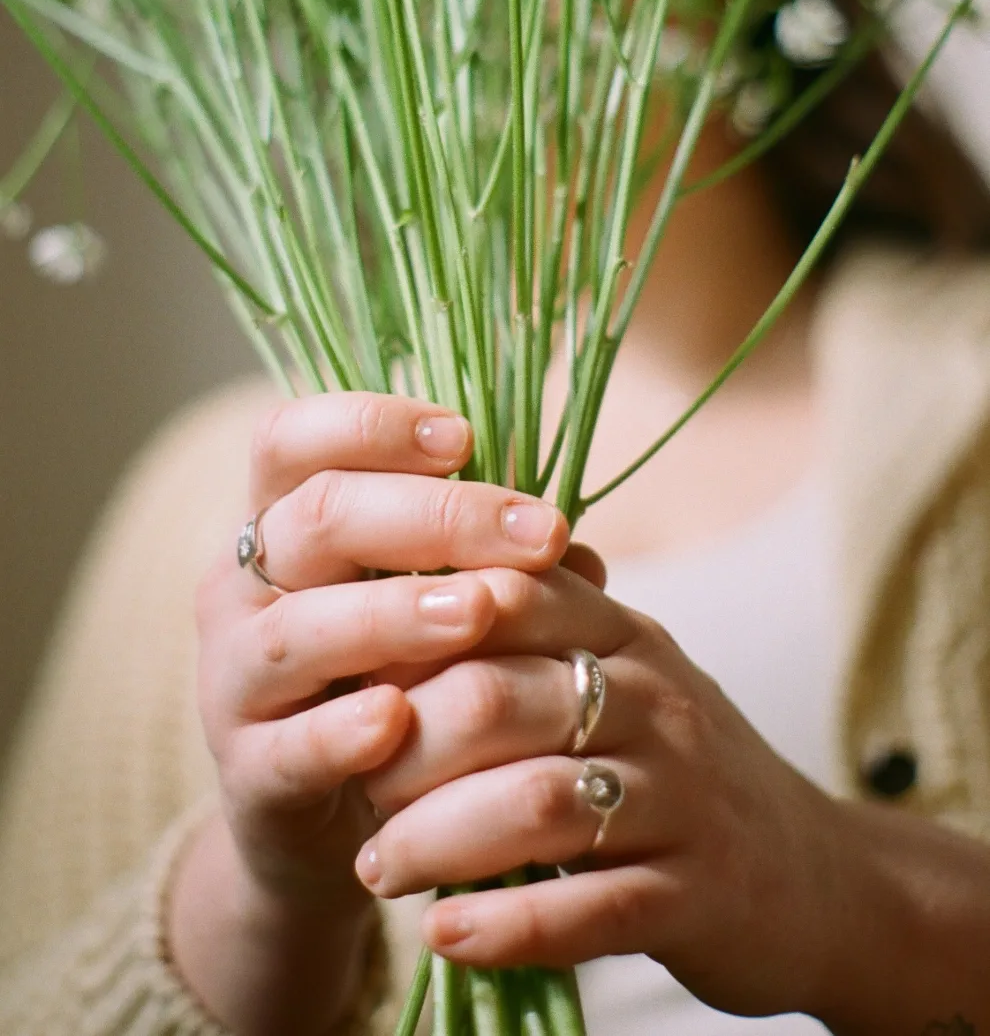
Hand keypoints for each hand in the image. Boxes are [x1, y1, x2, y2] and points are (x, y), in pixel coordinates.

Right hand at [194, 391, 570, 911]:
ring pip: (299, 628)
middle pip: (318, 516)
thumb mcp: (437, 606)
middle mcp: (243, 587)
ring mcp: (234, 678)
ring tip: (479, 611)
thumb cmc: (397, 676)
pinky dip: (341, 731)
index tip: (465, 439)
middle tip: (538, 532)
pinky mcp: (247, 771)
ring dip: (393, 613)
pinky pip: (289, 744)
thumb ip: (493, 567)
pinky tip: (399, 717)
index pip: (294, 439)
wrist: (333, 819)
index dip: (372, 425)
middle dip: (436, 515)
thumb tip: (579, 554)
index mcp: (281, 521)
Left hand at [354, 566, 848, 1020]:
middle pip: (501, 700)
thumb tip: (403, 595)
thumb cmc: (680, 768)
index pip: (508, 594)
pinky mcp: (699, 896)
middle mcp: (657, 702)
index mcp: (625, 636)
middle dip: (406, 748)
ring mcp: (684, 799)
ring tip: (379, 869)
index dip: (415, 631)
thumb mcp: (623, 677)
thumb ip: (535, 635)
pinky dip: (504, 925)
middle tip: (356, 789)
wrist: (817, 878)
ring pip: (536, 803)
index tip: (352, 675)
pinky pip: (589, 909)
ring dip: (435, 840)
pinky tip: (445, 933)